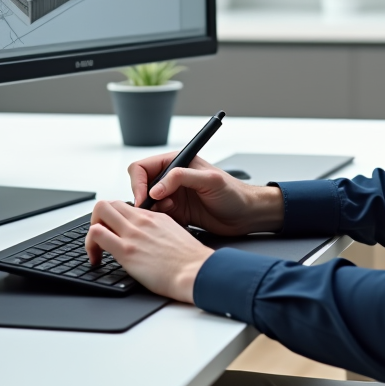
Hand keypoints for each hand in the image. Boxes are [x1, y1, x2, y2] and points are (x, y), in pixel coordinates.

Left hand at [85, 199, 212, 301]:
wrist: (196, 271)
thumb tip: (148, 238)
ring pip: (99, 211)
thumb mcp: (175, 235)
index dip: (114, 219)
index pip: (125, 206)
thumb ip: (158, 231)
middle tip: (100, 239)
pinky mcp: (127, 251)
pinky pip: (97, 234)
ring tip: (95, 249)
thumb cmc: (190, 261)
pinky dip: (89, 244)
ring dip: (91, 229)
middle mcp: (142, 221)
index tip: (114, 234)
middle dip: (98, 219)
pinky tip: (96, 259)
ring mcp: (133, 234)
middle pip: (109, 203)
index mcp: (154, 217)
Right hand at [128, 152, 283, 234]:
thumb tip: (156, 188)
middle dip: (144, 199)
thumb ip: (182, 177)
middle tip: (156, 210)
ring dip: (154, 212)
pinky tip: (179, 222)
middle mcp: (172, 178)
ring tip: (172, 215)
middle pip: (141, 186)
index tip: (144, 199)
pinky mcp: (177, 213)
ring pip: (148, 204)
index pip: (142, 168)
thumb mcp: (210, 181)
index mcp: (177, 162)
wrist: (246, 216)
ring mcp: (174, 196)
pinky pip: (158, 218)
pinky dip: (162, 222)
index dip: (138, 183)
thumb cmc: (234, 193)